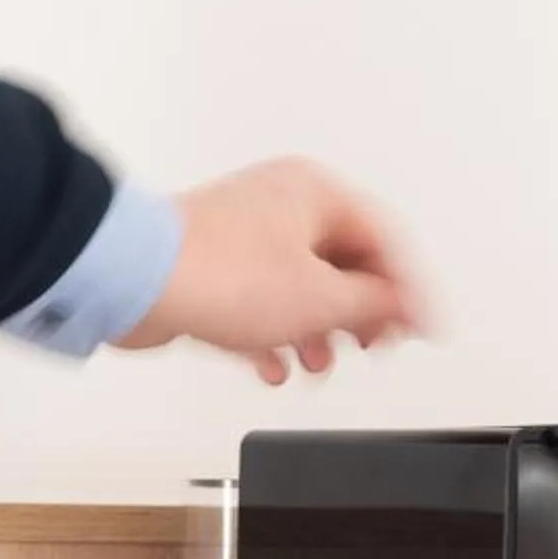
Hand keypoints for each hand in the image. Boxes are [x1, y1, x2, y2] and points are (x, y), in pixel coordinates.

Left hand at [118, 158, 423, 382]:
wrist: (135, 280)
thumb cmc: (216, 272)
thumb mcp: (320, 298)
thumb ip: (374, 304)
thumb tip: (405, 307)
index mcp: (317, 193)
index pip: (384, 239)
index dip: (409, 290)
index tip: (422, 326)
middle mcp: (282, 206)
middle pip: (343, 263)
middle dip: (358, 313)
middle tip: (371, 344)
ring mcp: (245, 236)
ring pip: (301, 287)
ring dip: (316, 331)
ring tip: (318, 360)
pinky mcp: (214, 268)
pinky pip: (260, 304)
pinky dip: (274, 336)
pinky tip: (274, 365)